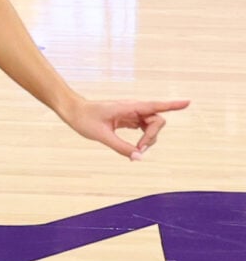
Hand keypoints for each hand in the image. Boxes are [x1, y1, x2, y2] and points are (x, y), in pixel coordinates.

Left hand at [66, 95, 187, 157]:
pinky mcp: (128, 120)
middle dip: (153, 136)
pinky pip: (144, 129)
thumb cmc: (84, 119)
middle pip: (157, 120)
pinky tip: (136, 149)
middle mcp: (133, 109)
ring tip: (136, 150)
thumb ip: (121, 147)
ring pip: (151, 126)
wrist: (72, 111)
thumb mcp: (101, 135)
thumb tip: (139, 157)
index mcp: (128, 107)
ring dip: (149, 139)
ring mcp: (131, 114)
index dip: (172, 105)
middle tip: (140, 148)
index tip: (188, 102)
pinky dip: (143, 139)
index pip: (155, 106)